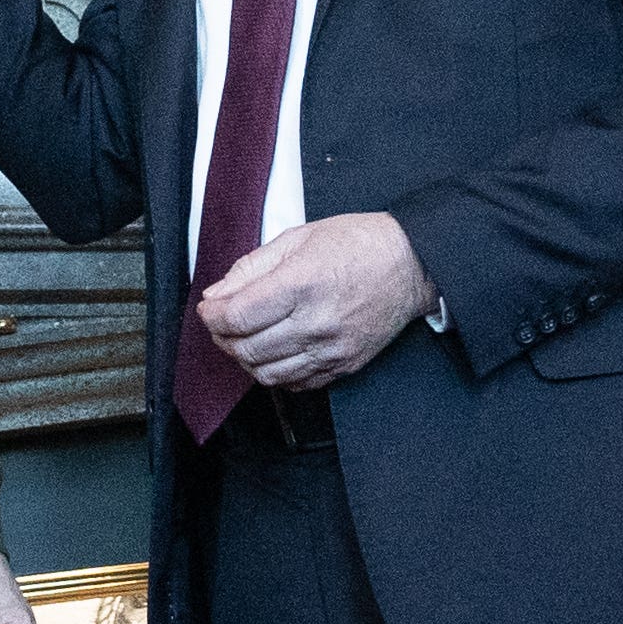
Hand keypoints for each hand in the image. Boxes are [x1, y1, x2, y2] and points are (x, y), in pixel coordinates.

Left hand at [196, 212, 436, 390]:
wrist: (411, 264)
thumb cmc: (359, 244)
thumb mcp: (298, 239)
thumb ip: (252, 268)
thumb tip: (217, 294)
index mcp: (302, 284)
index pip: (238, 316)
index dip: (213, 316)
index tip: (211, 310)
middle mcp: (316, 321)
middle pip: (247, 348)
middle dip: (223, 338)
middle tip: (222, 324)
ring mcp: (332, 348)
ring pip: (268, 373)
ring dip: (246, 359)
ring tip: (245, 339)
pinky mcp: (344, 365)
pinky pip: (297, 384)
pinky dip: (276, 373)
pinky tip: (274, 353)